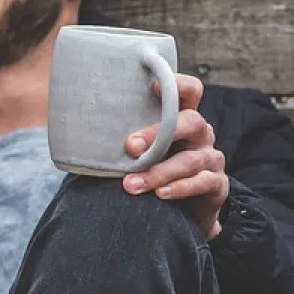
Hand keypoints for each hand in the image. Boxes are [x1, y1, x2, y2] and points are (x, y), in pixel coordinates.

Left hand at [123, 74, 228, 239]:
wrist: (187, 210)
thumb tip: (78, 129)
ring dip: (158, 172)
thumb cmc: (156, 169)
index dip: (177, 83)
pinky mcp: (216, 184)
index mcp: (184, 117)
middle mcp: (201, 133)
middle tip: (130, 147)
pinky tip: (161, 194)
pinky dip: (179, 188)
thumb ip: (127, 137)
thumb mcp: (145, 149)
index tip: (153, 85)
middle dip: (158, 134)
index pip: (190, 90)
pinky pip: (201, 182)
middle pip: (191, 122)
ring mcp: (210, 158)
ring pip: (189, 160)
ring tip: (132, 184)